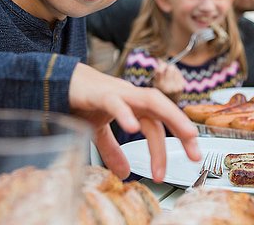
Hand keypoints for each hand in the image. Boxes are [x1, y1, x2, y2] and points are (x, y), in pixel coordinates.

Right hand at [68, 63, 199, 181]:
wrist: (57, 81)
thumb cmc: (82, 101)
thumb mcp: (100, 131)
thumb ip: (113, 150)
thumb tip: (124, 173)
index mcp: (134, 105)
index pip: (159, 123)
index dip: (175, 141)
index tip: (191, 159)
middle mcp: (131, 96)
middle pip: (163, 109)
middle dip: (183, 128)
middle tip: (195, 153)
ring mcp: (117, 92)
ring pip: (151, 100)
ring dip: (171, 116)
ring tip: (186, 135)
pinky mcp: (98, 93)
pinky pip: (115, 102)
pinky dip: (124, 114)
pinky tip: (132, 128)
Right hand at [152, 61, 185, 102]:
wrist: (168, 104)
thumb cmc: (160, 90)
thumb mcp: (155, 82)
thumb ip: (157, 71)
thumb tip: (160, 59)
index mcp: (158, 85)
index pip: (160, 70)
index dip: (161, 65)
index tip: (161, 64)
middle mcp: (167, 86)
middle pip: (171, 67)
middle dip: (169, 66)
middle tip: (167, 67)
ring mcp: (176, 87)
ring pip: (176, 70)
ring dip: (173, 70)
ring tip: (170, 75)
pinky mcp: (181, 87)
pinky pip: (180, 74)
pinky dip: (177, 74)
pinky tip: (174, 79)